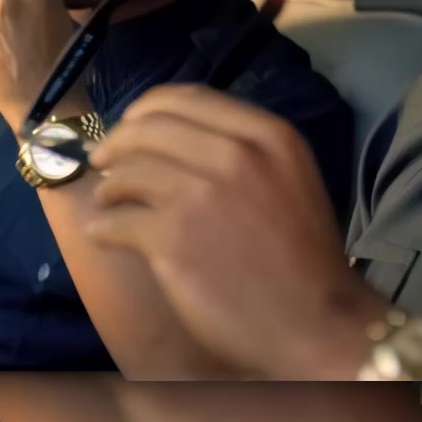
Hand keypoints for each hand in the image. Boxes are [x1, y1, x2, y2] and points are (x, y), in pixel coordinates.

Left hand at [85, 85, 390, 378]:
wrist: (319, 324)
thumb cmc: (305, 259)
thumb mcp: (289, 179)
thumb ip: (242, 150)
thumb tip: (170, 139)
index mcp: (268, 135)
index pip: (186, 97)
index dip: (146, 109)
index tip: (129, 126)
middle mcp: (235, 154)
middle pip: (148, 128)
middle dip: (116, 144)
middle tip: (102, 162)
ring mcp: (201, 195)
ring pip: (127, 172)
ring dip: (109, 189)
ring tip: (110, 204)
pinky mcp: (173, 239)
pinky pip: (117, 221)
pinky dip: (104, 228)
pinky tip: (106, 235)